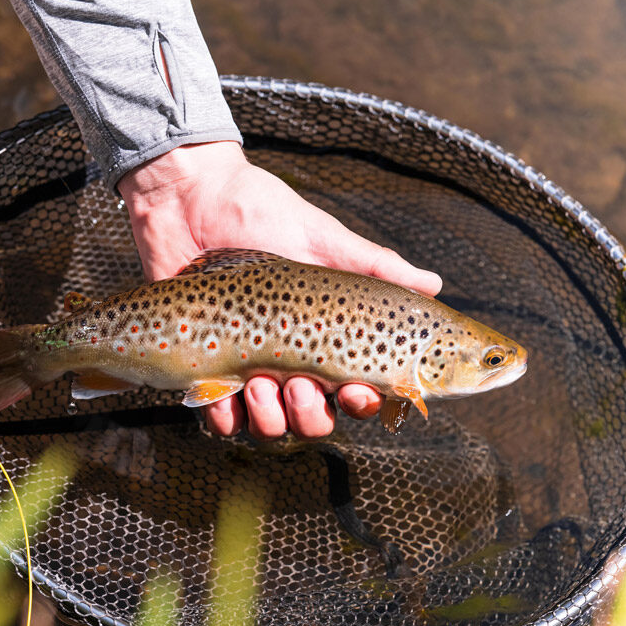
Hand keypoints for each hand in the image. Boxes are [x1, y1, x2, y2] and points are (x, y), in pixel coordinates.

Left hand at [118, 141, 441, 439]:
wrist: (190, 199)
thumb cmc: (259, 213)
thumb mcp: (324, 238)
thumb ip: (376, 266)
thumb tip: (434, 285)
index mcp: (325, 335)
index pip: (355, 388)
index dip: (364, 401)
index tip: (359, 390)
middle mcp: (290, 359)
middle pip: (316, 419)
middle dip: (313, 412)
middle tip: (301, 381)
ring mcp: (247, 366)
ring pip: (272, 426)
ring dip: (273, 416)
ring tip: (261, 380)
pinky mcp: (205, 368)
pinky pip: (222, 419)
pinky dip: (227, 416)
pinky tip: (230, 391)